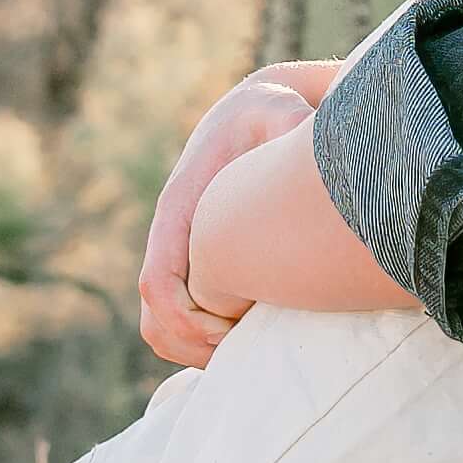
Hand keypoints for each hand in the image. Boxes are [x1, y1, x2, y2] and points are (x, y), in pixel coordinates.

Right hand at [138, 58, 334, 372]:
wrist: (252, 117)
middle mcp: (172, 241)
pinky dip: (206, 345)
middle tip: (252, 349)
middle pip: (156, 319)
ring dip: (199, 351)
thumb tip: (306, 138)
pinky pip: (181, 326)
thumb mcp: (276, 111)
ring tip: (254, 348)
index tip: (231, 330)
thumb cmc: (267, 118)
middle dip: (197, 346)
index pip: (157, 281)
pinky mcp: (195, 272)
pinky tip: (255, 336)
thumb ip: (287, 124)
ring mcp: (179, 260)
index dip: (187, 318)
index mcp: (180, 211)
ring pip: (162, 329)